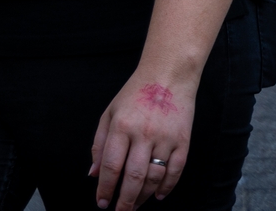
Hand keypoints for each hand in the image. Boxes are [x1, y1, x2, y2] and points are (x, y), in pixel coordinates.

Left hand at [90, 72, 196, 209]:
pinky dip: (167, 188)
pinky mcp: (183, 142)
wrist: (168, 76)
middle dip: (124, 201)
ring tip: (134, 206)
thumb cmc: (135, 94)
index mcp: (121, 126)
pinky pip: (175, 172)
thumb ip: (99, 143)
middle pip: (132, 177)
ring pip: (153, 178)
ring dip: (143, 197)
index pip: (110, 165)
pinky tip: (157, 196)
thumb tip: (93, 173)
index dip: (105, 187)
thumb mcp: (110, 112)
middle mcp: (143, 134)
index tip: (101, 202)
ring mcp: (165, 139)